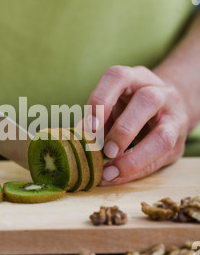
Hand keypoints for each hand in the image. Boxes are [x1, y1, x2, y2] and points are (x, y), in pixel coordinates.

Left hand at [87, 65, 188, 183]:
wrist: (169, 109)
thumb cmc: (131, 107)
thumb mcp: (114, 104)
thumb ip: (97, 119)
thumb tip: (75, 140)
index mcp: (136, 77)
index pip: (118, 77)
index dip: (101, 100)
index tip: (88, 128)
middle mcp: (160, 92)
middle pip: (147, 101)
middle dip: (123, 130)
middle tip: (104, 151)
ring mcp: (174, 117)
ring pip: (162, 135)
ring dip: (134, 157)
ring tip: (110, 171)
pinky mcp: (179, 142)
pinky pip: (161, 158)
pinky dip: (136, 171)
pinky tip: (117, 177)